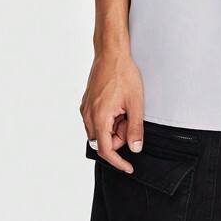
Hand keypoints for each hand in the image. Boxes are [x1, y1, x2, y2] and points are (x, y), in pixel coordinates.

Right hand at [80, 50, 144, 173]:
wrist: (111, 53)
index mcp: (99, 118)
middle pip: (104, 141)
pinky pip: (96, 120)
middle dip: (120, 136)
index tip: (129, 167)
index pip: (106, 151)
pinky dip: (108, 119)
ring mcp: (85, 109)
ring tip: (125, 108)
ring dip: (114, 127)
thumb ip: (135, 128)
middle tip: (131, 117)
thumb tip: (135, 148)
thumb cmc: (123, 74)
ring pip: (100, 131)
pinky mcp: (86, 103)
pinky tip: (118, 104)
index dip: (119, 162)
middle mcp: (88, 116)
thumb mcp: (136, 102)